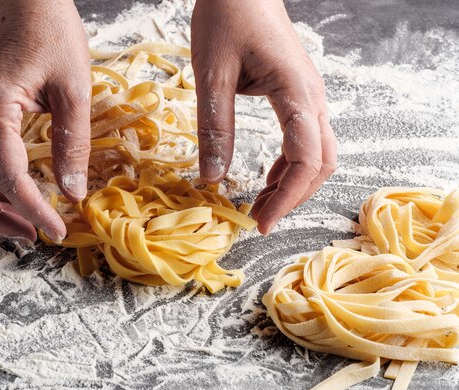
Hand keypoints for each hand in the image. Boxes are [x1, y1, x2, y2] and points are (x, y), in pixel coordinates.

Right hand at [0, 0, 90, 241]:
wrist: (26, 3)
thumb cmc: (49, 33)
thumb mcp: (73, 89)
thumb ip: (73, 144)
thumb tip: (72, 193)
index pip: (7, 176)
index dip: (33, 210)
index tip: (58, 229)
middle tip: (32, 235)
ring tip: (23, 222)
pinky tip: (16, 194)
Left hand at [191, 0, 336, 234]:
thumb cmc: (227, 17)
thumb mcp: (212, 75)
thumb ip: (216, 127)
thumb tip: (212, 178)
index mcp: (297, 94)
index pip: (306, 161)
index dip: (286, 199)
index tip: (259, 223)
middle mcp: (313, 98)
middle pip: (322, 163)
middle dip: (294, 198)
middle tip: (260, 219)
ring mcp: (310, 96)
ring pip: (317, 154)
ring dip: (293, 184)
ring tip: (260, 205)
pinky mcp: (298, 94)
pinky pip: (305, 139)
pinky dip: (290, 165)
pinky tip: (268, 177)